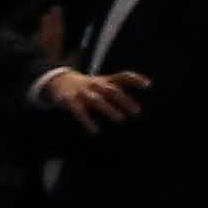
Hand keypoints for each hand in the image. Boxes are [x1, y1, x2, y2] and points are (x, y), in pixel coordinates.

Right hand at [38, 67, 153, 130]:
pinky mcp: (69, 100)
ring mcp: (82, 92)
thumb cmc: (88, 86)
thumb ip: (120, 87)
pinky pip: (79, 111)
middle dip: (124, 100)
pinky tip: (95, 131)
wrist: (58, 80)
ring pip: (97, 100)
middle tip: (137, 112)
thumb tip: (142, 102)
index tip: (149, 85)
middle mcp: (95, 84)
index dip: (135, 79)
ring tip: (120, 119)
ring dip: (109, 109)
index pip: (122, 76)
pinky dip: (87, 121)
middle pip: (111, 90)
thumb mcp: (103, 82)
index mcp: (105, 80)